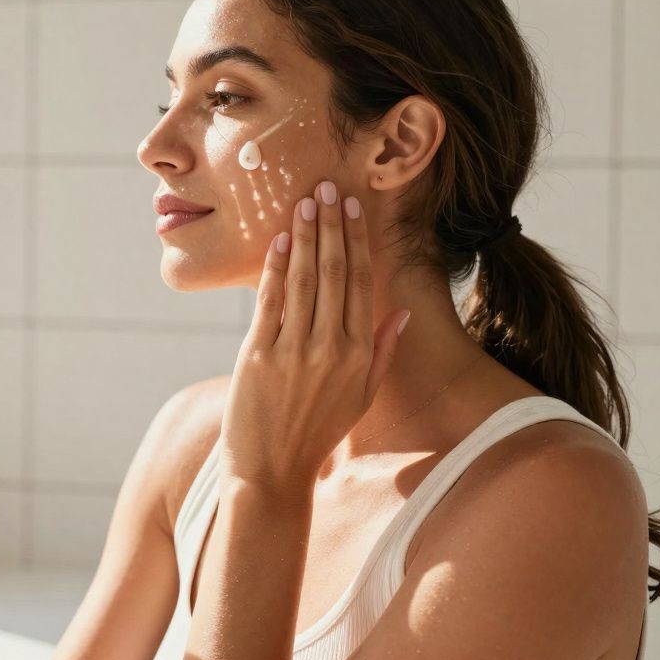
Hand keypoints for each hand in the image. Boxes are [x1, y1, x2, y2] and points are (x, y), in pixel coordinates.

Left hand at [221, 179, 409, 492]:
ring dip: (306, 236)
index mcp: (360, 355)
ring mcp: (295, 352)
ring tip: (305, 202)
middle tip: (327, 187)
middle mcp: (332, 349)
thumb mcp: (360, 397)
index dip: (357, 240)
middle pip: (335, 272)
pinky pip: (271, 302)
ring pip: (305, 280)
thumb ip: (382, 352)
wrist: (271, 471)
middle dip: (332, 225)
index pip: (361, 283)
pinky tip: (279, 240)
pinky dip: (276, 268)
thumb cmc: (316, 433)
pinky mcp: (259, 356)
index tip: (352, 207)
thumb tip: (399, 311)